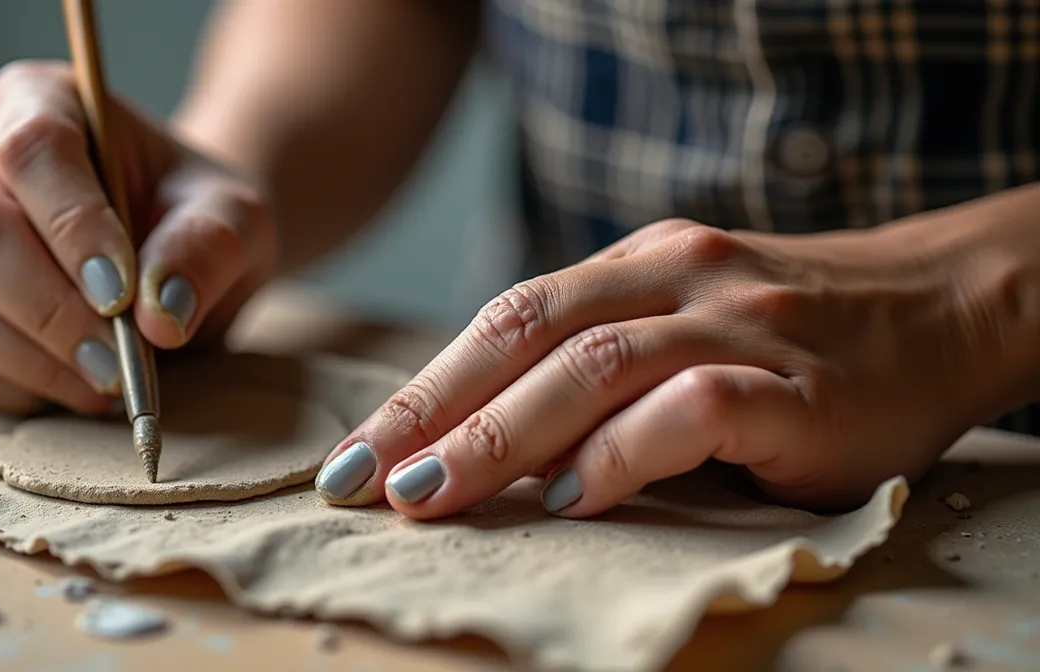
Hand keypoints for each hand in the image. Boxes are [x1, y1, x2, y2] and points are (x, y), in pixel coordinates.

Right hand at [0, 61, 275, 412]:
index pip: (33, 148)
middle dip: (49, 311)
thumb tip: (160, 313)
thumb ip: (207, 249)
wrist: (165, 249)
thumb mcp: (233, 219)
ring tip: (103, 380)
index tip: (122, 295)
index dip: (73, 226)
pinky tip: (57, 386)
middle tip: (117, 363)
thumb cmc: (191, 218)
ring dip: (27, 359)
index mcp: (38, 97)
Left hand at [316, 218, 999, 516]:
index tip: (356, 454)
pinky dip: (619, 453)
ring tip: (434, 494)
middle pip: (526, 334)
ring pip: (592, 367)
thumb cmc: (794, 336)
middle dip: (431, 410)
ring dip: (501, 433)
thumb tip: (482, 438)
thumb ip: (598, 360)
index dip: (421, 386)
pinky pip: (691, 408)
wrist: (943, 308)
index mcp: (636, 266)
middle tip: (362, 480)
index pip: (504, 319)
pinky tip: (571, 499)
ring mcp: (736, 324)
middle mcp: (675, 278)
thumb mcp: (683, 322)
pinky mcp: (796, 385)